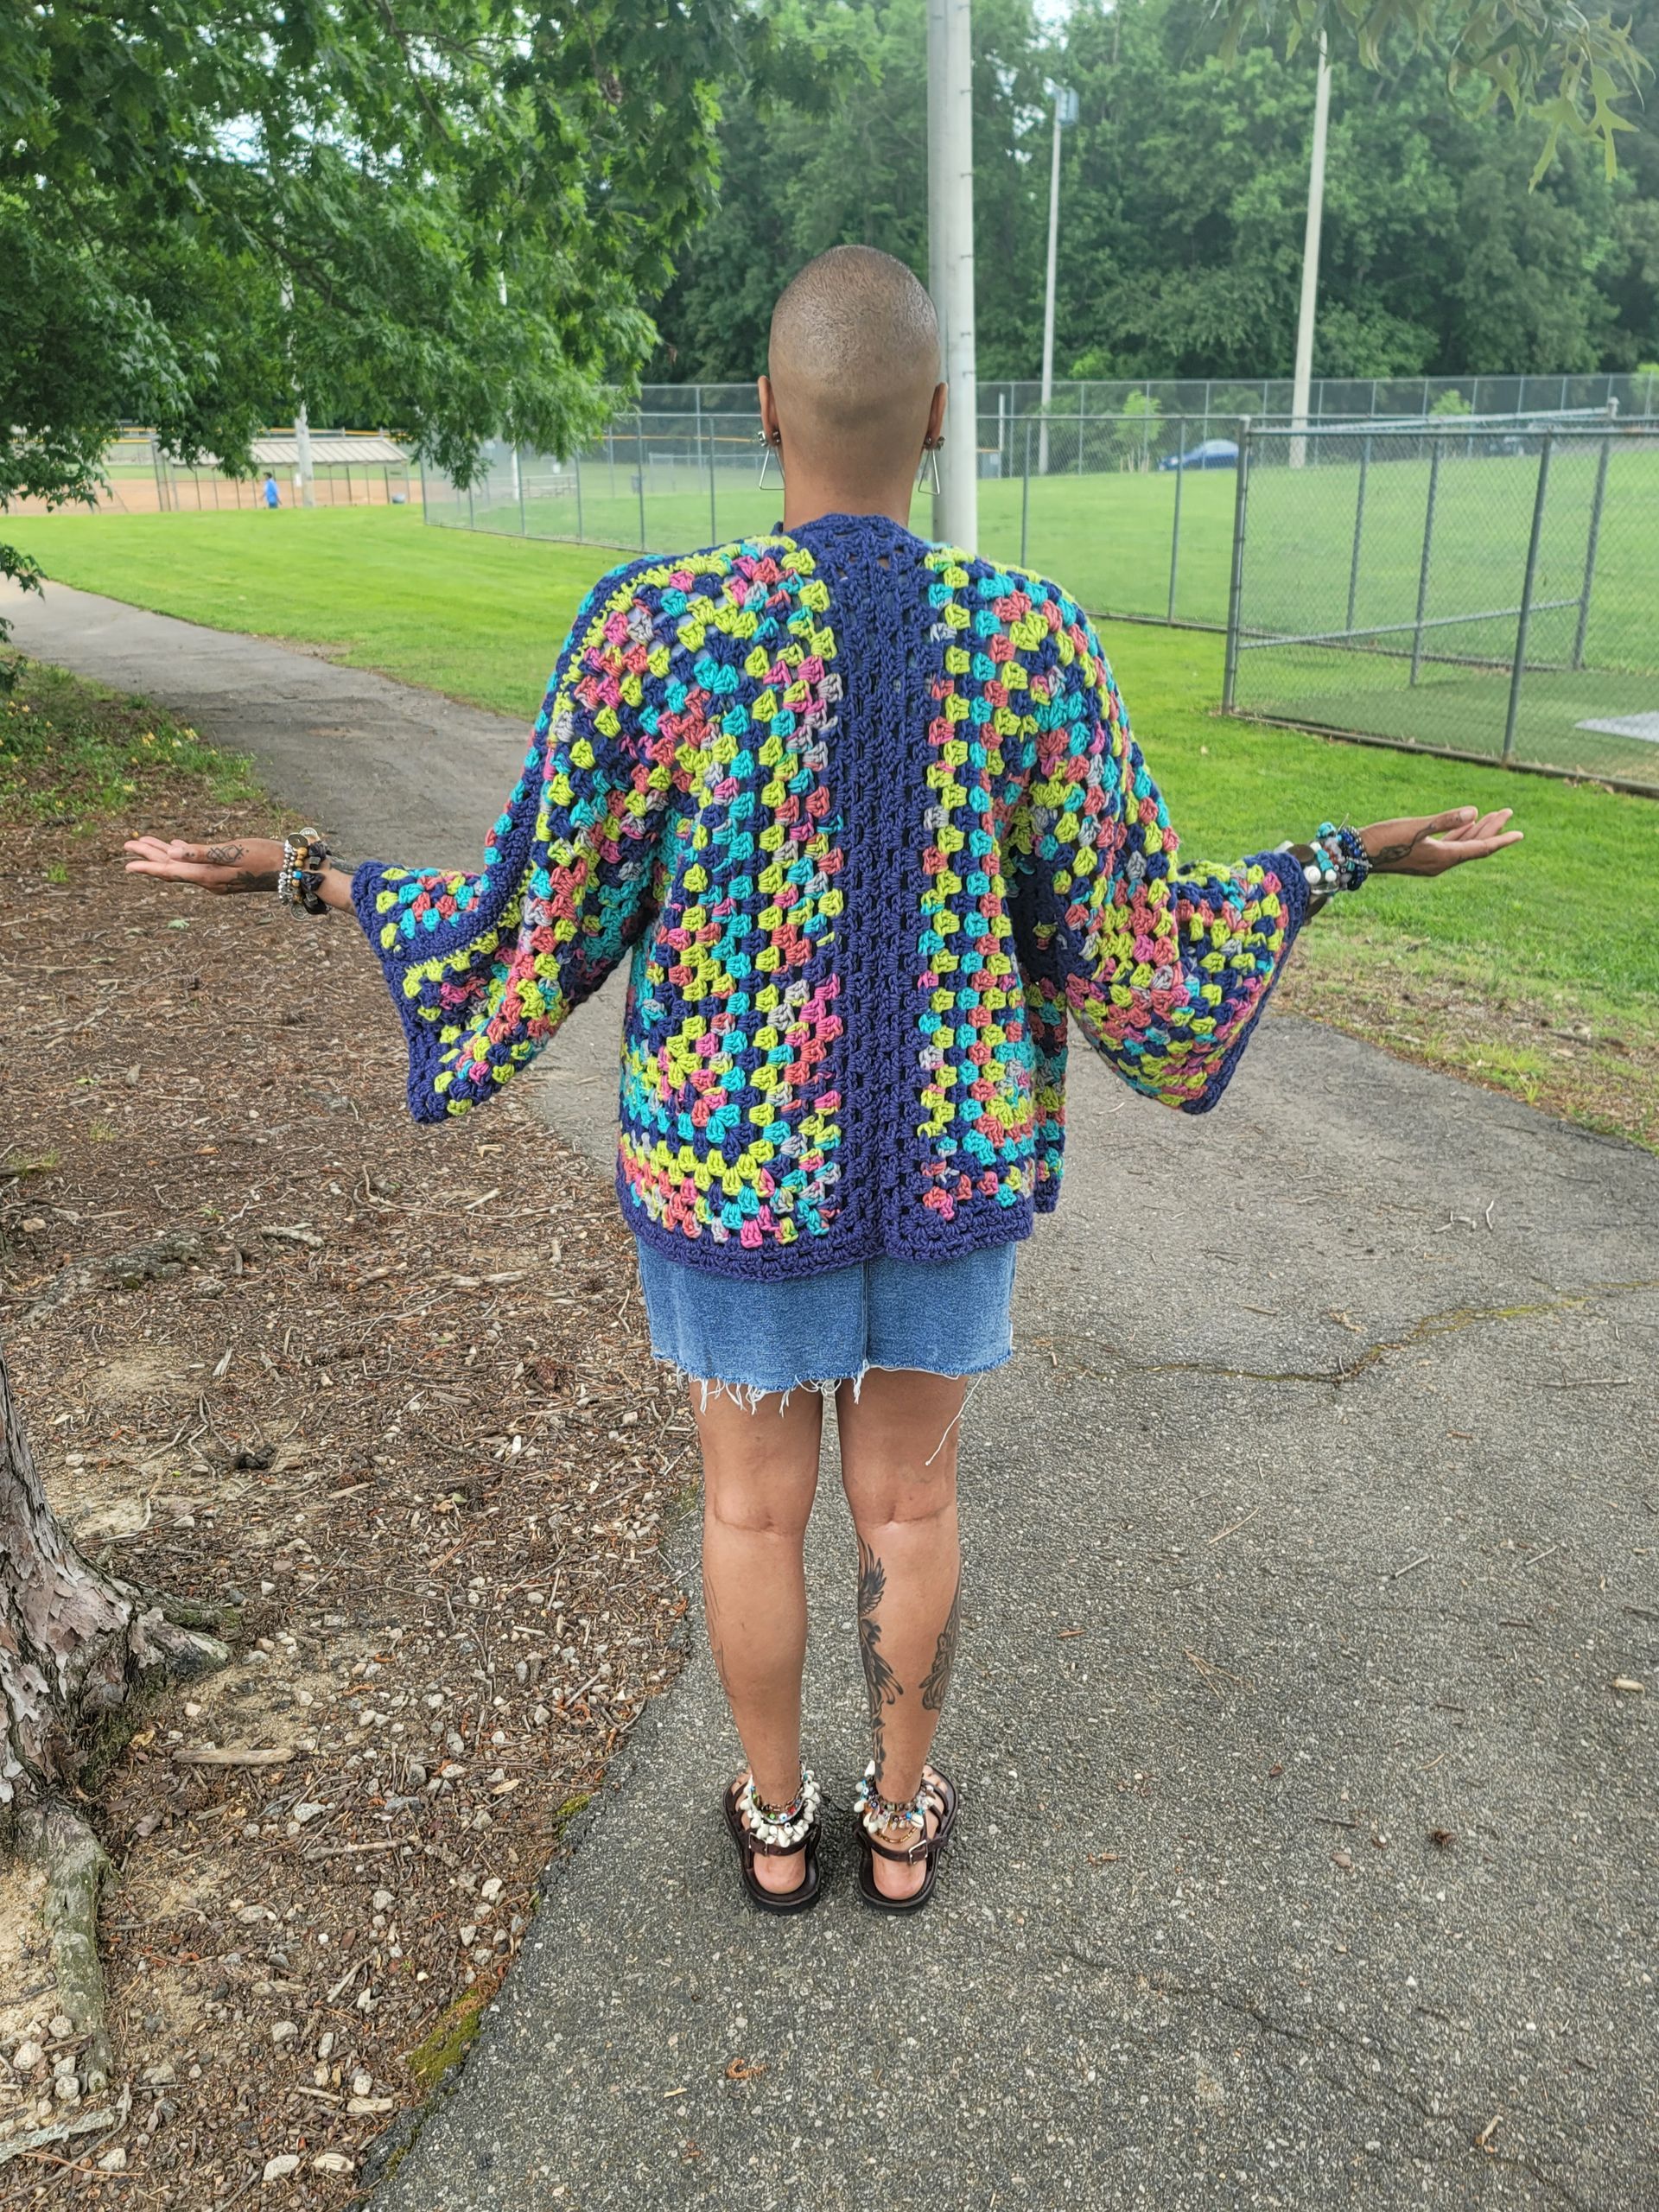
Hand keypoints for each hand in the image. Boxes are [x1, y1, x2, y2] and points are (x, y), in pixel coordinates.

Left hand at [123, 834, 286, 894]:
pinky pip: (195, 865)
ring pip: (182, 866)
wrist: (290, 869)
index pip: (170, 872)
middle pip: (172, 869)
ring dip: (162, 855)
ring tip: (143, 843)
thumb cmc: (264, 856)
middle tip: (126, 845)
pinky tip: (176, 848)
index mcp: (207, 876)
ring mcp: (216, 878)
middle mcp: (208, 881)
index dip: (147, 865)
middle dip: (149, 857)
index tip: (126, 863)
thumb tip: (172, 855)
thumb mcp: (232, 851)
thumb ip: (201, 853)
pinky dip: (182, 855)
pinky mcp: (224, 873)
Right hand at [1359, 807, 1522, 876]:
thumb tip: (1474, 812)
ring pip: (1462, 845)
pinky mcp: (1421, 856)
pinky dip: (1460, 834)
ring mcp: (1431, 861)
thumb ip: (1445, 819)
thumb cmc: (1385, 839)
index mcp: (1443, 857)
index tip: (1520, 834)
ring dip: (1478, 830)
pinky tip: (1466, 824)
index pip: (1480, 848)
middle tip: (1508, 812)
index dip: (1501, 840)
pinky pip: (1449, 845)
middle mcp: (1440, 863)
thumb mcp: (1416, 827)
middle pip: (1474, 845)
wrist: (1358, 854)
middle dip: (1492, 829)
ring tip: (1494, 816)